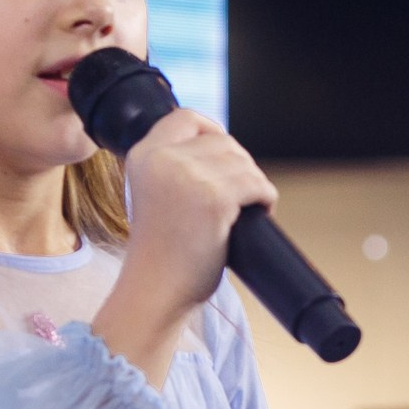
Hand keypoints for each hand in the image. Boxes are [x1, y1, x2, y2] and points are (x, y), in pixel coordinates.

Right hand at [93, 111, 275, 384]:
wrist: (155, 291)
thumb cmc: (161, 253)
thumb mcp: (155, 193)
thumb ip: (176, 167)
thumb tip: (223, 149)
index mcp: (142, 155)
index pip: (186, 117)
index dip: (212, 130)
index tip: (225, 155)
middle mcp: (161, 159)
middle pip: (223, 141)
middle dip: (239, 165)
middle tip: (240, 195)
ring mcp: (188, 177)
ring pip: (243, 162)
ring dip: (254, 184)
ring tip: (247, 207)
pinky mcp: (214, 198)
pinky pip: (257, 184)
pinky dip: (265, 197)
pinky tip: (260, 212)